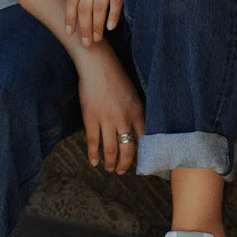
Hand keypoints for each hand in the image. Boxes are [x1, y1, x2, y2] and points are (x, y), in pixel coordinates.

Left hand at [65, 0, 151, 45]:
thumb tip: (80, 7)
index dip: (70, 18)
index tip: (70, 33)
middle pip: (85, 7)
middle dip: (83, 27)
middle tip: (85, 43)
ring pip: (99, 7)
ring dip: (96, 26)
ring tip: (97, 39)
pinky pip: (116, 1)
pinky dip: (113, 15)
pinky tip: (110, 27)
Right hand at [77, 45, 144, 173]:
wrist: (98, 66)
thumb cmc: (116, 79)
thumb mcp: (134, 96)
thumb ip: (137, 114)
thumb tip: (140, 133)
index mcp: (137, 113)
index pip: (144, 141)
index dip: (145, 156)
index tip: (144, 166)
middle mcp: (124, 119)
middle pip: (128, 150)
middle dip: (125, 164)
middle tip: (122, 171)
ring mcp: (107, 120)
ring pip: (111, 149)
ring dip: (110, 163)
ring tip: (109, 168)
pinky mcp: (91, 119)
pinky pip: (93, 142)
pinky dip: (93, 155)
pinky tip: (94, 162)